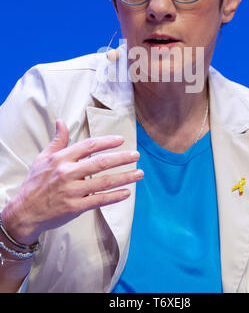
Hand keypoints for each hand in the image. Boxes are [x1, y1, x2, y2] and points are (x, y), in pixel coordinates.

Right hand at [1, 120, 142, 245]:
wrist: (24, 212)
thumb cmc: (34, 184)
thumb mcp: (42, 158)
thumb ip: (57, 141)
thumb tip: (61, 122)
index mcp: (61, 159)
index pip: (88, 146)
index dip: (106, 141)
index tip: (121, 140)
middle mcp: (67, 173)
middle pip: (100, 163)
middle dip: (122, 158)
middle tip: (136, 155)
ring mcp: (72, 191)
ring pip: (104, 182)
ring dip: (124, 177)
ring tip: (139, 173)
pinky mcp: (74, 207)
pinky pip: (99, 200)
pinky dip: (114, 196)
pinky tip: (126, 193)